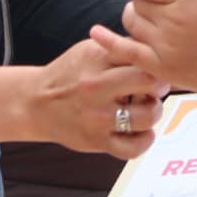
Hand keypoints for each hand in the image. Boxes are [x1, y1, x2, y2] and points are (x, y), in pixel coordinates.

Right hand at [28, 35, 164, 158]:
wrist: (36, 103)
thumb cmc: (71, 73)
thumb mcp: (91, 50)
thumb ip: (122, 48)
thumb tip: (159, 49)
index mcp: (97, 59)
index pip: (142, 58)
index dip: (157, 64)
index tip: (155, 70)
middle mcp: (96, 87)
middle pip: (150, 83)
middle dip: (160, 86)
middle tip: (154, 89)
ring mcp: (96, 117)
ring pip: (147, 116)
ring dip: (155, 111)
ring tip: (146, 108)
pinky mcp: (95, 141)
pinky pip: (133, 148)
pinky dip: (145, 140)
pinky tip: (141, 131)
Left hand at [117, 0, 196, 93]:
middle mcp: (172, 18)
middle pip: (138, 1)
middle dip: (142, 0)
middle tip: (153, 5)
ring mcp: (164, 44)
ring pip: (132, 21)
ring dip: (135, 17)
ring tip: (147, 20)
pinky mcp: (160, 66)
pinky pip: (126, 50)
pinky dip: (108, 40)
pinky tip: (95, 32)